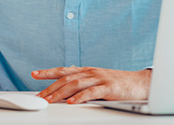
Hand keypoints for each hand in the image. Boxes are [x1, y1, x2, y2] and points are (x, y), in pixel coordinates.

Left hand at [31, 66, 150, 103]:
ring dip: (61, 93)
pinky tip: (72, 102)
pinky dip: (80, 97)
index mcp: (88, 70)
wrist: (139, 82)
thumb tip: (67, 92)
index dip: (49, 71)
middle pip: (67, 78)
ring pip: (76, 84)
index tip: (34, 73)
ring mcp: (100, 78)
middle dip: (51, 87)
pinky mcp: (109, 88)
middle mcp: (91, 72)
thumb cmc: (118, 83)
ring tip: (50, 100)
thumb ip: (84, 84)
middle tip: (39, 96)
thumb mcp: (98, 81)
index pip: (64, 70)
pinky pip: (92, 92)